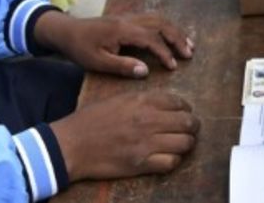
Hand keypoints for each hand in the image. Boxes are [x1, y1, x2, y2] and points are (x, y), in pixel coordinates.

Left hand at [34, 11, 194, 77]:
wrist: (66, 31)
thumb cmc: (80, 48)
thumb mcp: (97, 62)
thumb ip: (122, 66)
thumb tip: (145, 71)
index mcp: (122, 30)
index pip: (151, 38)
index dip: (165, 52)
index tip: (174, 66)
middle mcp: (129, 19)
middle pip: (161, 23)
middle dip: (178, 38)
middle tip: (190, 53)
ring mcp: (129, 16)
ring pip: (159, 18)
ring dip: (175, 30)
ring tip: (188, 44)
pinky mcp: (128, 17)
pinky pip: (153, 18)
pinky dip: (167, 26)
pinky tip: (172, 35)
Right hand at [51, 91, 198, 180]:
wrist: (71, 145)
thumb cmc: (90, 120)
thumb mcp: (117, 99)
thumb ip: (142, 99)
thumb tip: (164, 103)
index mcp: (142, 101)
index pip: (179, 102)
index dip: (185, 108)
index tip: (184, 113)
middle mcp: (148, 120)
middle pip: (188, 122)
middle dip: (192, 126)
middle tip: (189, 130)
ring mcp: (146, 143)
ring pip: (185, 143)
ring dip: (186, 144)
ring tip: (181, 144)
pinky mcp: (141, 164)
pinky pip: (171, 162)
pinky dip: (173, 160)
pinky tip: (167, 158)